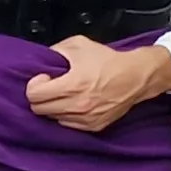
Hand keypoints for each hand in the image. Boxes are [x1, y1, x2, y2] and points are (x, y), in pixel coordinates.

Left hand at [25, 37, 170, 132]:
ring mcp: (85, 118)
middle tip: (51, 87)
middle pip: (39, 109)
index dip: (35, 84)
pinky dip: (67, 115)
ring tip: (64, 95)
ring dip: (54, 106)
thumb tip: (44, 60)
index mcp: (71, 85)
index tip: (45, 78)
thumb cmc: (109, 60)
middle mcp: (76, 105)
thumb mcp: (79, 45)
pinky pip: (68, 124)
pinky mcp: (93, 126)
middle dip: (41, 96)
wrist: (136, 76)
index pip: (34, 94)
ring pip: (53, 118)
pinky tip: (75, 104)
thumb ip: (57, 50)